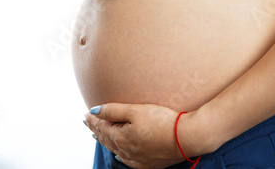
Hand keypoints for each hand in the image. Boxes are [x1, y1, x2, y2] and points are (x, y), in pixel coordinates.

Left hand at [84, 103, 199, 168]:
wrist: (188, 137)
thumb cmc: (164, 121)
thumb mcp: (135, 110)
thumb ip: (113, 110)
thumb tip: (95, 111)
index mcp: (122, 138)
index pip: (102, 128)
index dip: (93, 120)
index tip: (86, 114)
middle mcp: (127, 151)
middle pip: (107, 139)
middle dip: (96, 130)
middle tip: (88, 122)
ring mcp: (139, 159)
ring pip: (116, 150)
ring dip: (106, 141)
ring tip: (98, 135)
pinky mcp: (150, 163)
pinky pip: (129, 161)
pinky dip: (120, 155)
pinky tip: (119, 154)